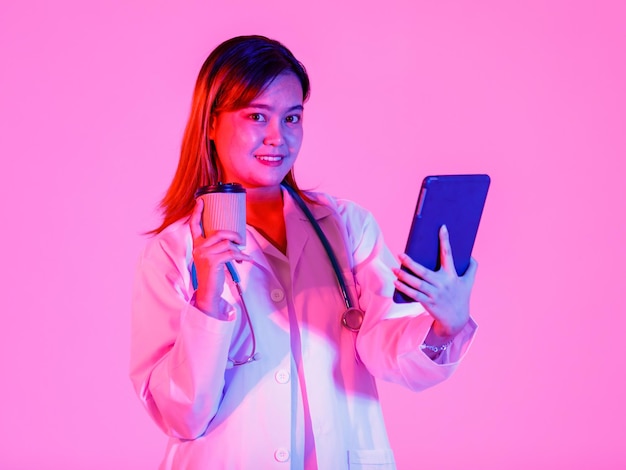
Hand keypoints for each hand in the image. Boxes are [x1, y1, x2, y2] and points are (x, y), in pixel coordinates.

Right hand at [190, 199, 250, 314]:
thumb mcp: (209, 259)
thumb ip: (215, 248)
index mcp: (197, 246)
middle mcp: (198, 248)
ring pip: (226, 242)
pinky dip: (241, 255)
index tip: (200, 201)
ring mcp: (205, 255)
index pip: (193, 226)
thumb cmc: (211, 275)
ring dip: (238, 247)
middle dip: (233, 234)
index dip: (196, 213)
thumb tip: (232, 240)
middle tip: (240, 240)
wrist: (207, 293)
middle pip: (218, 232)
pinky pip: (231, 253)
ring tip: (242, 254)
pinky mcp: (213, 261)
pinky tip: (246, 259)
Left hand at [393, 225, 476, 336]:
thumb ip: (472, 269)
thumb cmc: (461, 298)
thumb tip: (472, 256)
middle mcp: (443, 283)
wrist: (457, 320)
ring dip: (404, 276)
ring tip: (394, 268)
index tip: (442, 228)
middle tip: (400, 254)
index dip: (445, 240)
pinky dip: (404, 288)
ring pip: (417, 283)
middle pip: (424, 271)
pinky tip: (396, 282)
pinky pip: (414, 294)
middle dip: (411, 262)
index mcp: (452, 275)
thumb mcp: (469, 283)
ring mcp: (435, 294)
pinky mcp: (428, 303)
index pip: (448, 254)